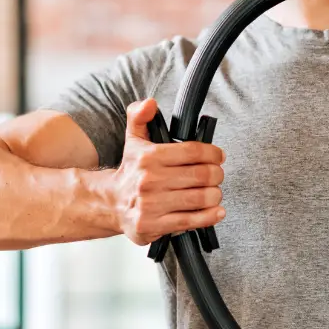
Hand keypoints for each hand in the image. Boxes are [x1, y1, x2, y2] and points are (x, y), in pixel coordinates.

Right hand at [108, 98, 225, 245]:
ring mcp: (152, 204)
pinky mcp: (154, 225)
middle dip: (217, 175)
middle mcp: (149, 181)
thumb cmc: (130, 173)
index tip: (218, 156)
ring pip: (199, 198)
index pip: (193, 151)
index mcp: (148, 157)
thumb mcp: (133, 140)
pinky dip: (209, 216)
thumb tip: (149, 103)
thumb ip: (140, 116)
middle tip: (217, 175)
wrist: (110, 204)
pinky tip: (216, 211)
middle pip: (201, 175)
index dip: (213, 153)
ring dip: (215, 195)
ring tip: (214, 192)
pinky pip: (191, 221)